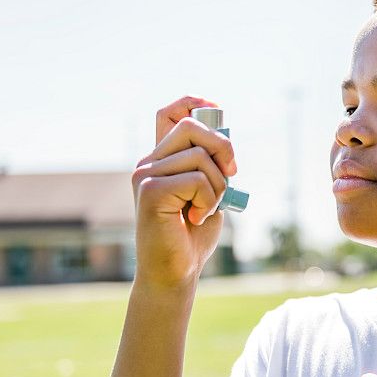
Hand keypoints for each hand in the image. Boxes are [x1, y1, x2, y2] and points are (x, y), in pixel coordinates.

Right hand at [130, 95, 237, 287]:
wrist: (175, 272)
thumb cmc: (192, 235)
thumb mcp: (209, 192)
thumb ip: (211, 166)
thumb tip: (225, 138)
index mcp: (161, 160)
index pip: (169, 113)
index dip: (192, 103)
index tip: (216, 109)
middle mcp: (148, 163)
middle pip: (191, 126)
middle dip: (223, 147)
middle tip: (231, 174)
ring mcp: (145, 175)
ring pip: (200, 156)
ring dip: (218, 186)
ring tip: (205, 209)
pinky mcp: (150, 191)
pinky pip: (198, 179)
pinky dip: (209, 200)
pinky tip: (195, 218)